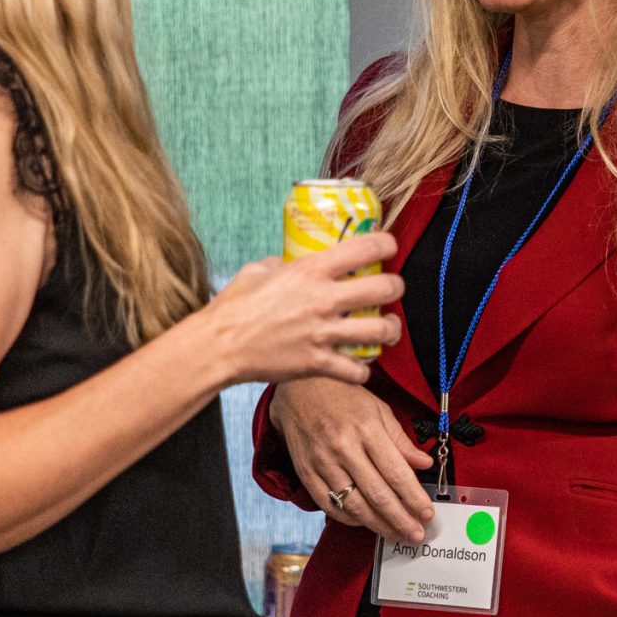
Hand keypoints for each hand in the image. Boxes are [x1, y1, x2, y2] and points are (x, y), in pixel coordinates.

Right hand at [200, 234, 402, 386]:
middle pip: (385, 288)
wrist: (219, 346)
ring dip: (390, 329)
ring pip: (381, 331)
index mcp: (311, 270)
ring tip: (388, 329)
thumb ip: (282, 265)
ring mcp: (323, 333)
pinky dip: (362, 371)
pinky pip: (357, 371)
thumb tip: (291, 265)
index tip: (389, 247)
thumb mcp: (258, 270)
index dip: (386, 244)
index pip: (366, 248)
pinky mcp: (318, 363)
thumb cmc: (234, 306)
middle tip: (393, 289)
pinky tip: (358, 366)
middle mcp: (324, 299)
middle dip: (396, 287)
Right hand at [270, 374, 434, 544]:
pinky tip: (366, 522)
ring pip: (354, 505)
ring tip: (396, 533)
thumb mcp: (378, 409)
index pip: (396, 473)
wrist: (299, 387)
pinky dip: (349, 518)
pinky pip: (329, 504)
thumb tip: (423, 463)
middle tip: (416, 534)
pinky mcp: (306, 472)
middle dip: (400, 519)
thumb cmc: (342, 395)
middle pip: (377, 495)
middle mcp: (343, 447)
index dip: (414, 498)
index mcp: (366, 429)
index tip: (427, 513)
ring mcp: (322, 462)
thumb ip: (400, 440)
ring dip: (378, 525)